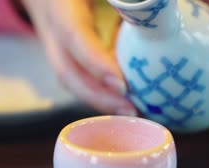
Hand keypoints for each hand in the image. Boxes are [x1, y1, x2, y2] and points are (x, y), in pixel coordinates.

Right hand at [21, 0, 136, 114]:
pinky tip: (122, 105)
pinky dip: (100, 95)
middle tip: (132, 111)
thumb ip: (126, 1)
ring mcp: (54, 47)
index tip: (122, 85)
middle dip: (99, 97)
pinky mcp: (65, 56)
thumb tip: (156, 8)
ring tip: (132, 114)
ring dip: (100, 102)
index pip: (75, 38)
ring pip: (71, 81)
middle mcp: (52, 32)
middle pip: (68, 73)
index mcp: (60, 9)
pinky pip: (79, 79)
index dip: (96, 63)